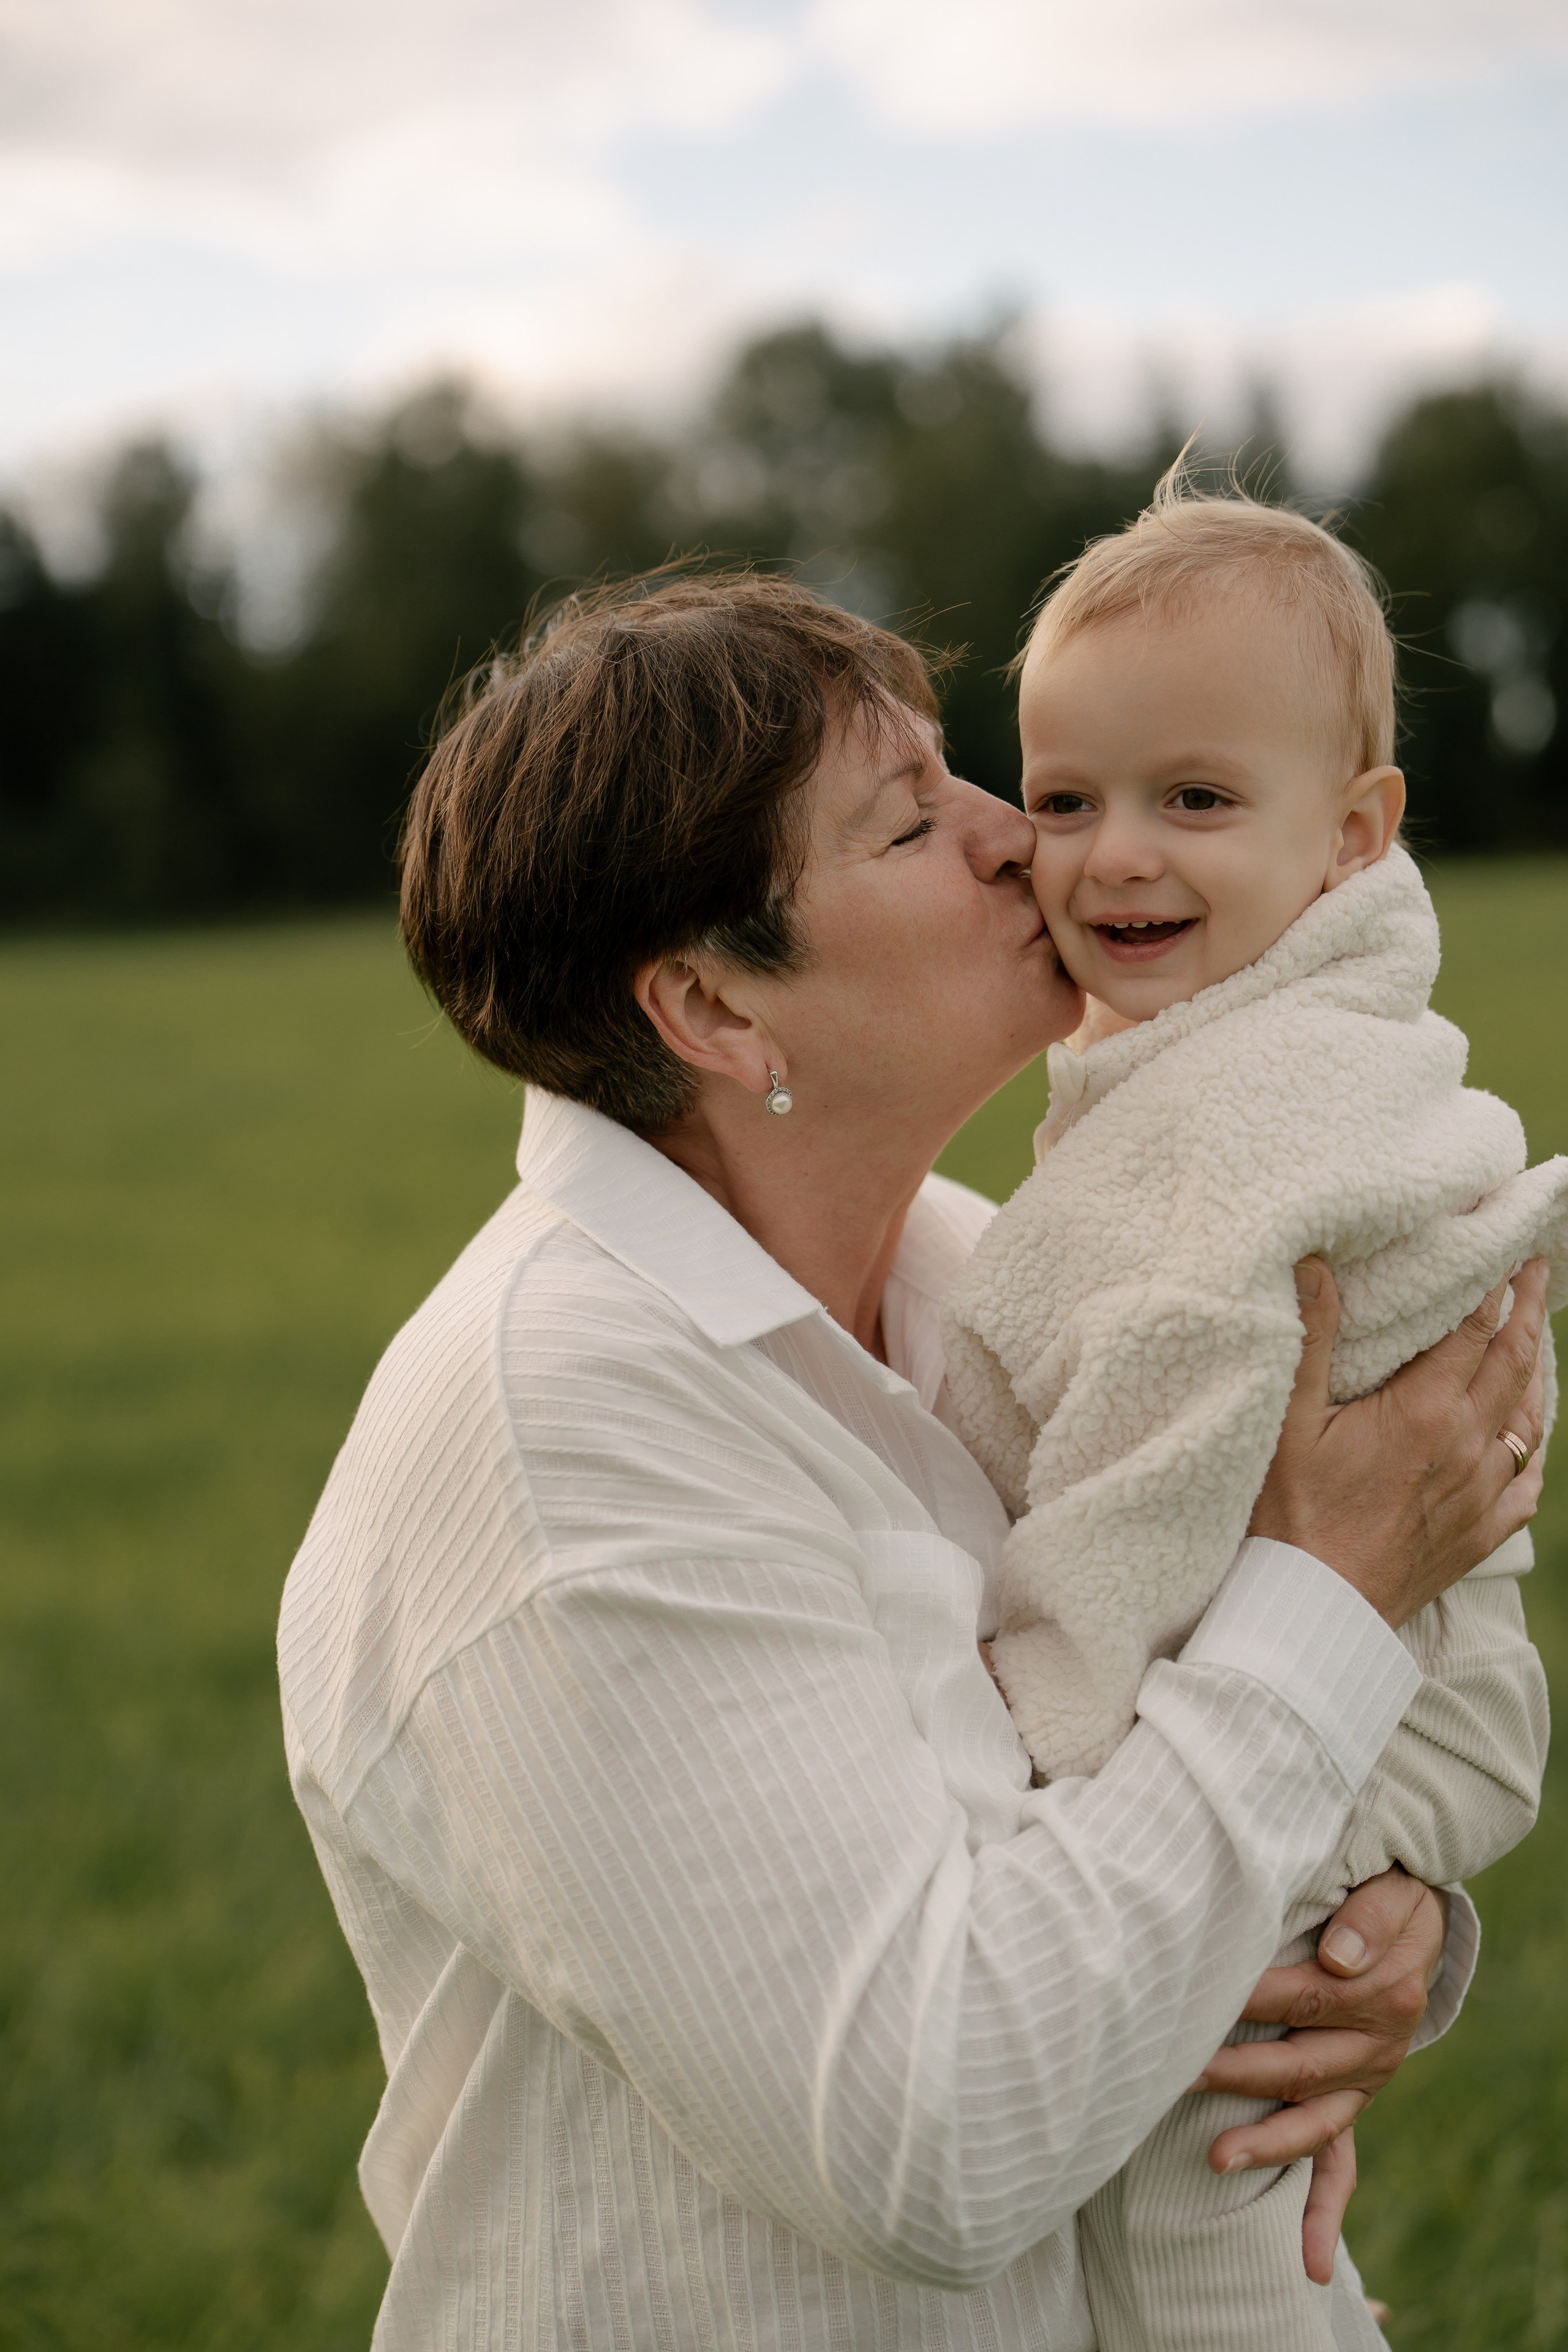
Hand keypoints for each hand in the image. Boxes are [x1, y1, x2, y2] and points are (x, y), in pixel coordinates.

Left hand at [1190, 1868, 1447, 2282]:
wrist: (1411, 1919)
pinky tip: (1310, 2263)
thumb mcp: (1388, 1889)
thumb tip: (1338, 1957)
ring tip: (1215, 2159)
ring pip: (1314, 2124)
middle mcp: (1377, 2046)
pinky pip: (1341, 2168)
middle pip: (1298, 2066)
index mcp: (1382, 1993)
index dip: (1249, 1997)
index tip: (1195, 2000)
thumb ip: (1366, 1917)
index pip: (1304, 1997)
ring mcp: (1364, 2082)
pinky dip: (1323, 2214)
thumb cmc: (1382, 1892)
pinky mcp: (1351, 2102)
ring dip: (1265, 2145)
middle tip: (1178, 2073)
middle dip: (1236, 2073)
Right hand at [1250, 1257, 1547, 1625]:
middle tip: (1535, 1272)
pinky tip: (1526, 1437)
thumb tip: (1317, 1265)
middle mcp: (1467, 1447)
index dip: (1494, 1285)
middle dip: (1526, 1312)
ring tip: (1534, 1340)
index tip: (1505, 1251)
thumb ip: (1311, 1338)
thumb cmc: (1289, 1515)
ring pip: (1528, 1420)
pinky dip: (1532, 1449)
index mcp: (1425, 1412)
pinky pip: (1526, 1484)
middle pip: (1514, 1364)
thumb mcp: (1288, 1420)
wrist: (1312, 1608)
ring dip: (1535, 1373)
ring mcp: (1480, 1494)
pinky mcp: (1480, 1534)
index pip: (1475, 1330)